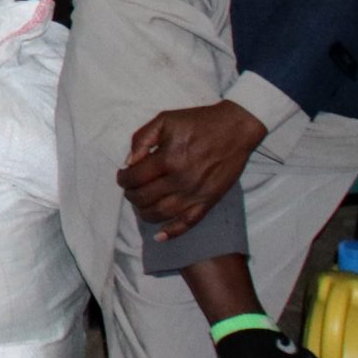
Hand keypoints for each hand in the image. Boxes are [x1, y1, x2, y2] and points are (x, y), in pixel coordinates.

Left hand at [119, 101, 266, 240]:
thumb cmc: (198, 122)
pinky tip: (159, 236)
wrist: (235, 129)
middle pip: (144, 197)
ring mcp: (196, 193)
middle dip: (131, 195)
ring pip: (162, 213)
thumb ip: (142, 139)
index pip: (135, 177)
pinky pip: (188, 223)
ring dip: (144, 212)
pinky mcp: (209, 201)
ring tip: (140, 204)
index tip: (122, 176)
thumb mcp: (164, 120)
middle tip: (130, 189)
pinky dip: (172, 232)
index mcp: (168, 159)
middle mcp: (181, 180)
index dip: (123, 179)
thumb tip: (129, 162)